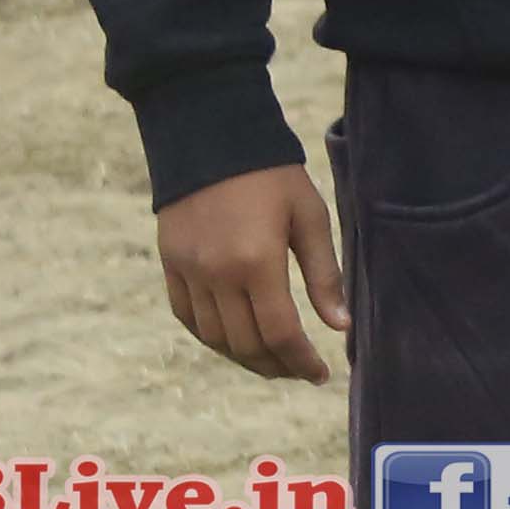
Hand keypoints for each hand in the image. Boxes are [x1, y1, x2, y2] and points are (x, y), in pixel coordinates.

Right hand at [155, 164, 344, 381]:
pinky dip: (211, 337)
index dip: (301, 362)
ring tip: (271, 360)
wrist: (210, 134)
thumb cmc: (271, 174)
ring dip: (245, 358)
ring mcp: (189, 271)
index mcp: (257, 262)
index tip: (319, 375)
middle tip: (298, 370)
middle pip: (246, 345)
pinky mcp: (170, 263)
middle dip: (277, 366)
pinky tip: (234, 340)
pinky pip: (187, 317)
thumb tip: (339, 326)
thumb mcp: (309, 216)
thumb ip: (324, 274)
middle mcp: (217, 274)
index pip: (280, 334)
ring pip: (215, 338)